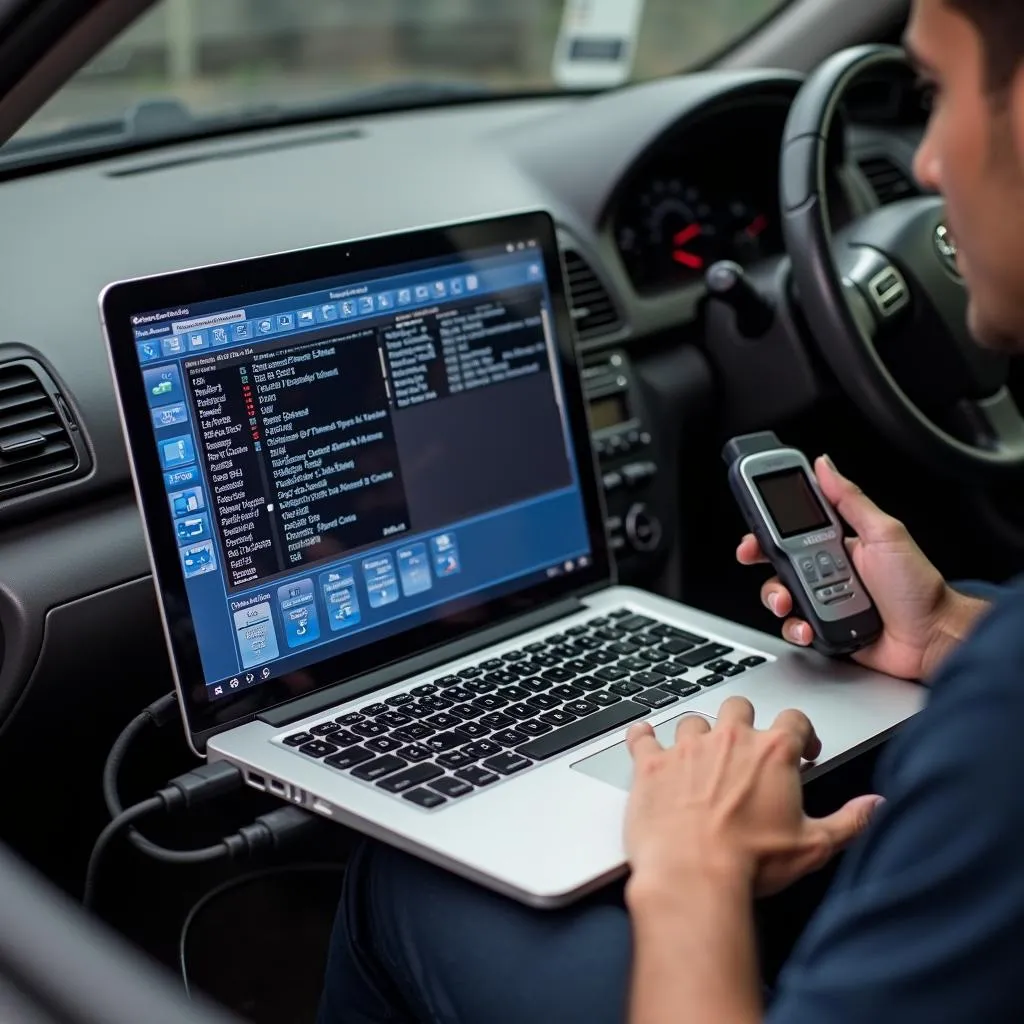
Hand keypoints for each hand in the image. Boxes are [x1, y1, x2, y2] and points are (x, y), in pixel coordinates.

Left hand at [623, 697, 882, 900]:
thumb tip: (876, 806)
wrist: (692, 875)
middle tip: (747, 750)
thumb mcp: (813, 846)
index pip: (794, 720)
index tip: (801, 749)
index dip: (801, 733)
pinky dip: (643, 737)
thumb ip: (850, 821)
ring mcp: (686, 749)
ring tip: (700, 759)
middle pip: (739, 708)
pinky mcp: (651, 765)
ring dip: (698, 736)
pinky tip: (645, 740)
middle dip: (745, 724)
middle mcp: (728, 740)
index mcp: (772, 752)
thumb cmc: (751, 862)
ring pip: (694, 722)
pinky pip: (643, 737)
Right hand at [737, 455, 982, 679]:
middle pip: (775, 564)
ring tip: (791, 601)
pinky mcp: (823, 630)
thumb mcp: (885, 533)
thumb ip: (851, 499)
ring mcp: (822, 602)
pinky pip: (793, 628)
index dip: (766, 530)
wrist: (932, 638)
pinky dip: (795, 628)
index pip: (790, 531)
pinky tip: (808, 625)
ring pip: (779, 596)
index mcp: (835, 544)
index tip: (752, 531)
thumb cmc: (918, 587)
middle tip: (761, 562)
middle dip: (762, 564)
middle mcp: (825, 572)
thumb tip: (826, 465)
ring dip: (777, 598)